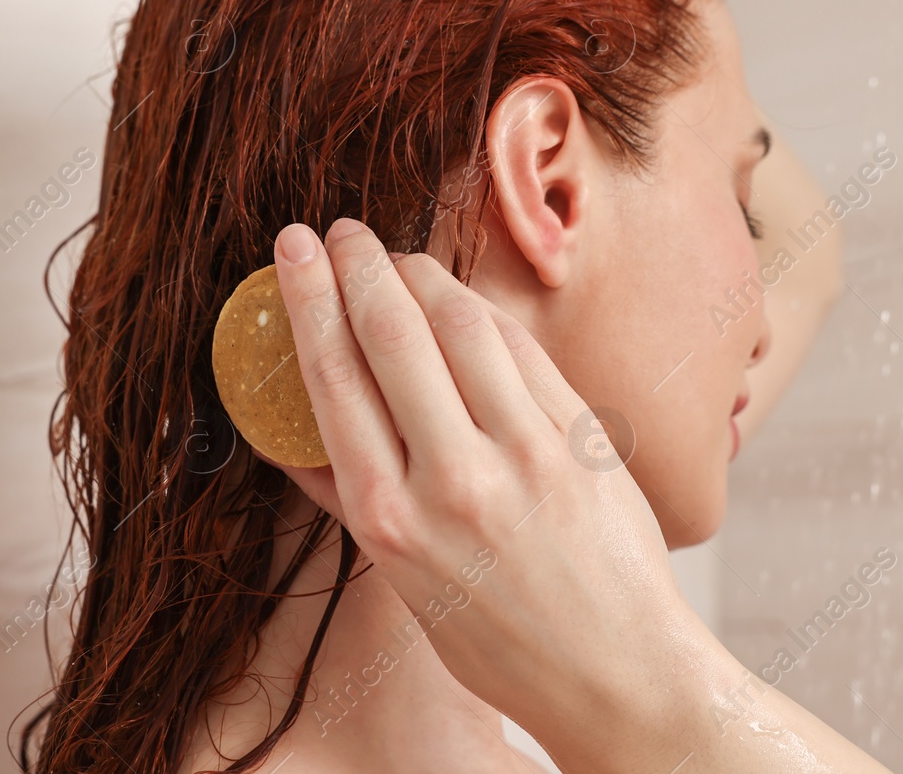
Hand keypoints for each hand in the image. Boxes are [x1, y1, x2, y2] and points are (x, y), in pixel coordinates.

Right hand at [269, 217, 693, 769]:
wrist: (617, 672)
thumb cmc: (499, 637)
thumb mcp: (401, 581)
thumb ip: (346, 498)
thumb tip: (285, 431)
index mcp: (391, 519)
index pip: (334, 378)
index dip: (309, 298)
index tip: (294, 249)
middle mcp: (454, 479)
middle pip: (392, 334)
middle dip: (360, 265)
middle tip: (341, 231)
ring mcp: (526, 452)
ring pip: (462, 324)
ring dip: (421, 273)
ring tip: (396, 257)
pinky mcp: (582, 436)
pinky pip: (521, 349)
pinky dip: (482, 313)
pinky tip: (460, 301)